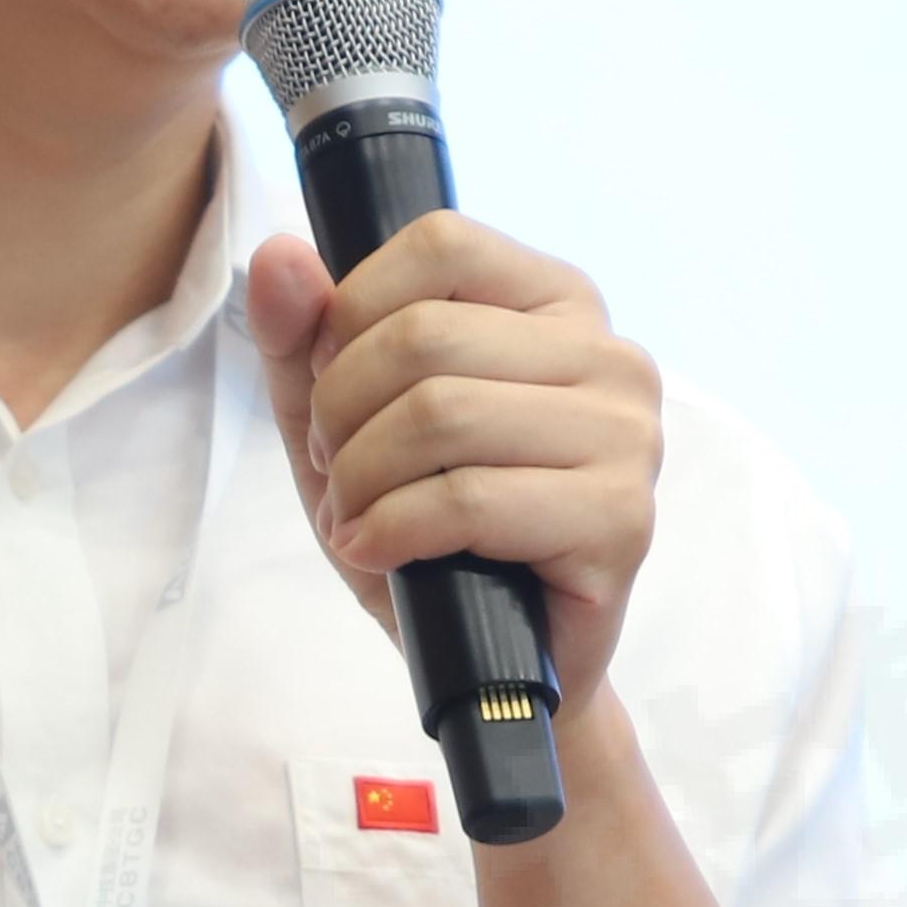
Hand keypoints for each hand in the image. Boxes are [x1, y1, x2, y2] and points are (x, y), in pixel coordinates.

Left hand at [243, 214, 663, 718]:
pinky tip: (377, 553)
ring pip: (441, 413)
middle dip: (341, 412)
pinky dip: (392, 529)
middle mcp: (610, 356)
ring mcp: (627, 437)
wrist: (497, 662)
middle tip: (334, 472)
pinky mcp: (621, 520)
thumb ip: (305, 339)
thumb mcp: (348, 424)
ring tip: (353, 517)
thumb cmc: (433, 531)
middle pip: (426, 334)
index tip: (332, 386)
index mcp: (558, 303)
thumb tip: (279, 254)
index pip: (440, 243)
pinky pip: (468, 499)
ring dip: (360, 478)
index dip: (353, 313)